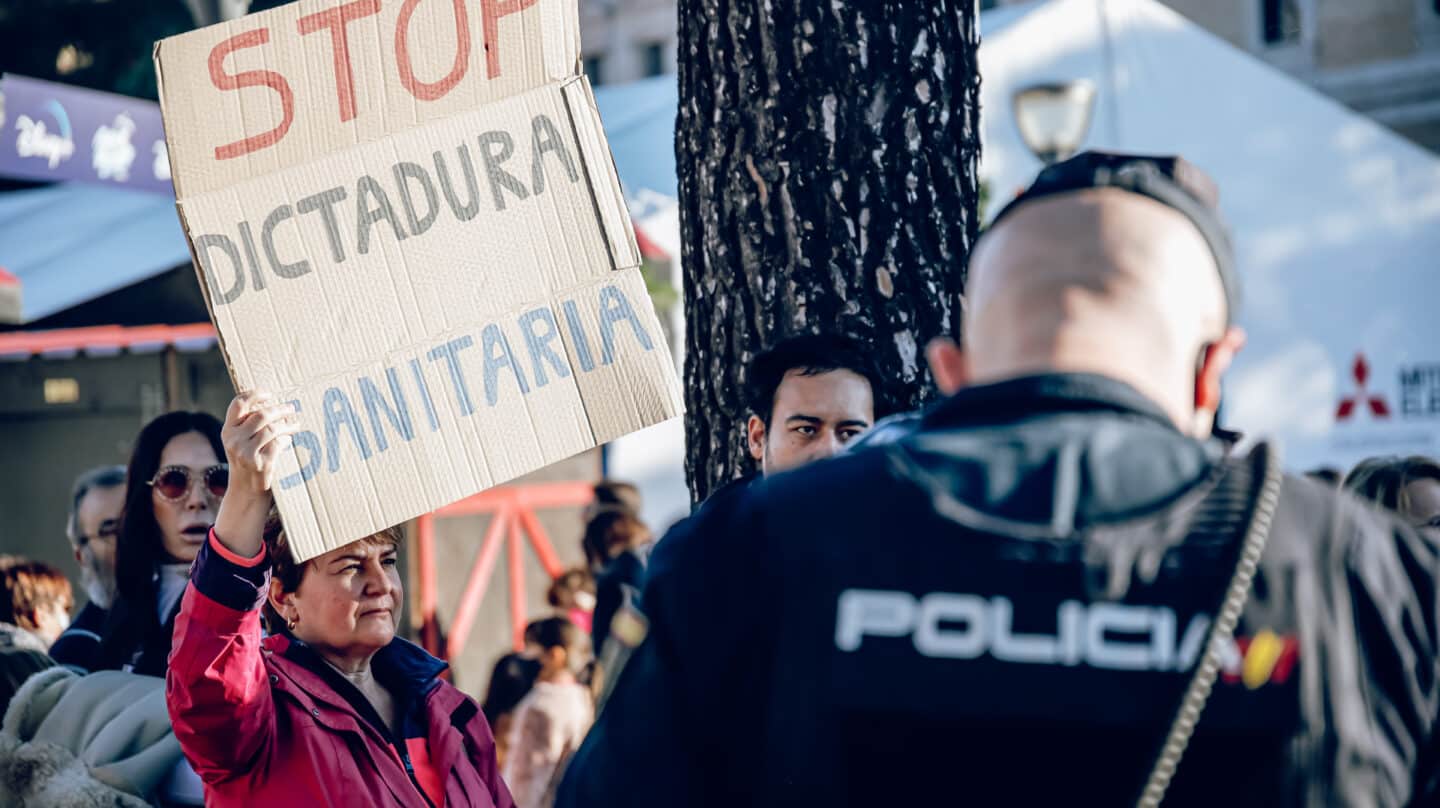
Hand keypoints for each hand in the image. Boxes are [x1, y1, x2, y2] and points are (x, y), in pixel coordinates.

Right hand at [214, 392, 298, 556]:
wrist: (246, 492)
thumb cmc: (247, 462)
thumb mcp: (240, 442)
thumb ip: (248, 424)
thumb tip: (272, 402)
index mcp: (227, 430)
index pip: (238, 404)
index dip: (254, 394)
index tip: (270, 393)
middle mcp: (233, 440)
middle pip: (261, 415)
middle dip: (279, 409)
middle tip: (291, 407)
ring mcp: (245, 453)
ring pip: (271, 429)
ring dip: (287, 424)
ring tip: (295, 424)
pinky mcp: (259, 464)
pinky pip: (278, 444)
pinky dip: (286, 440)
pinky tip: (290, 440)